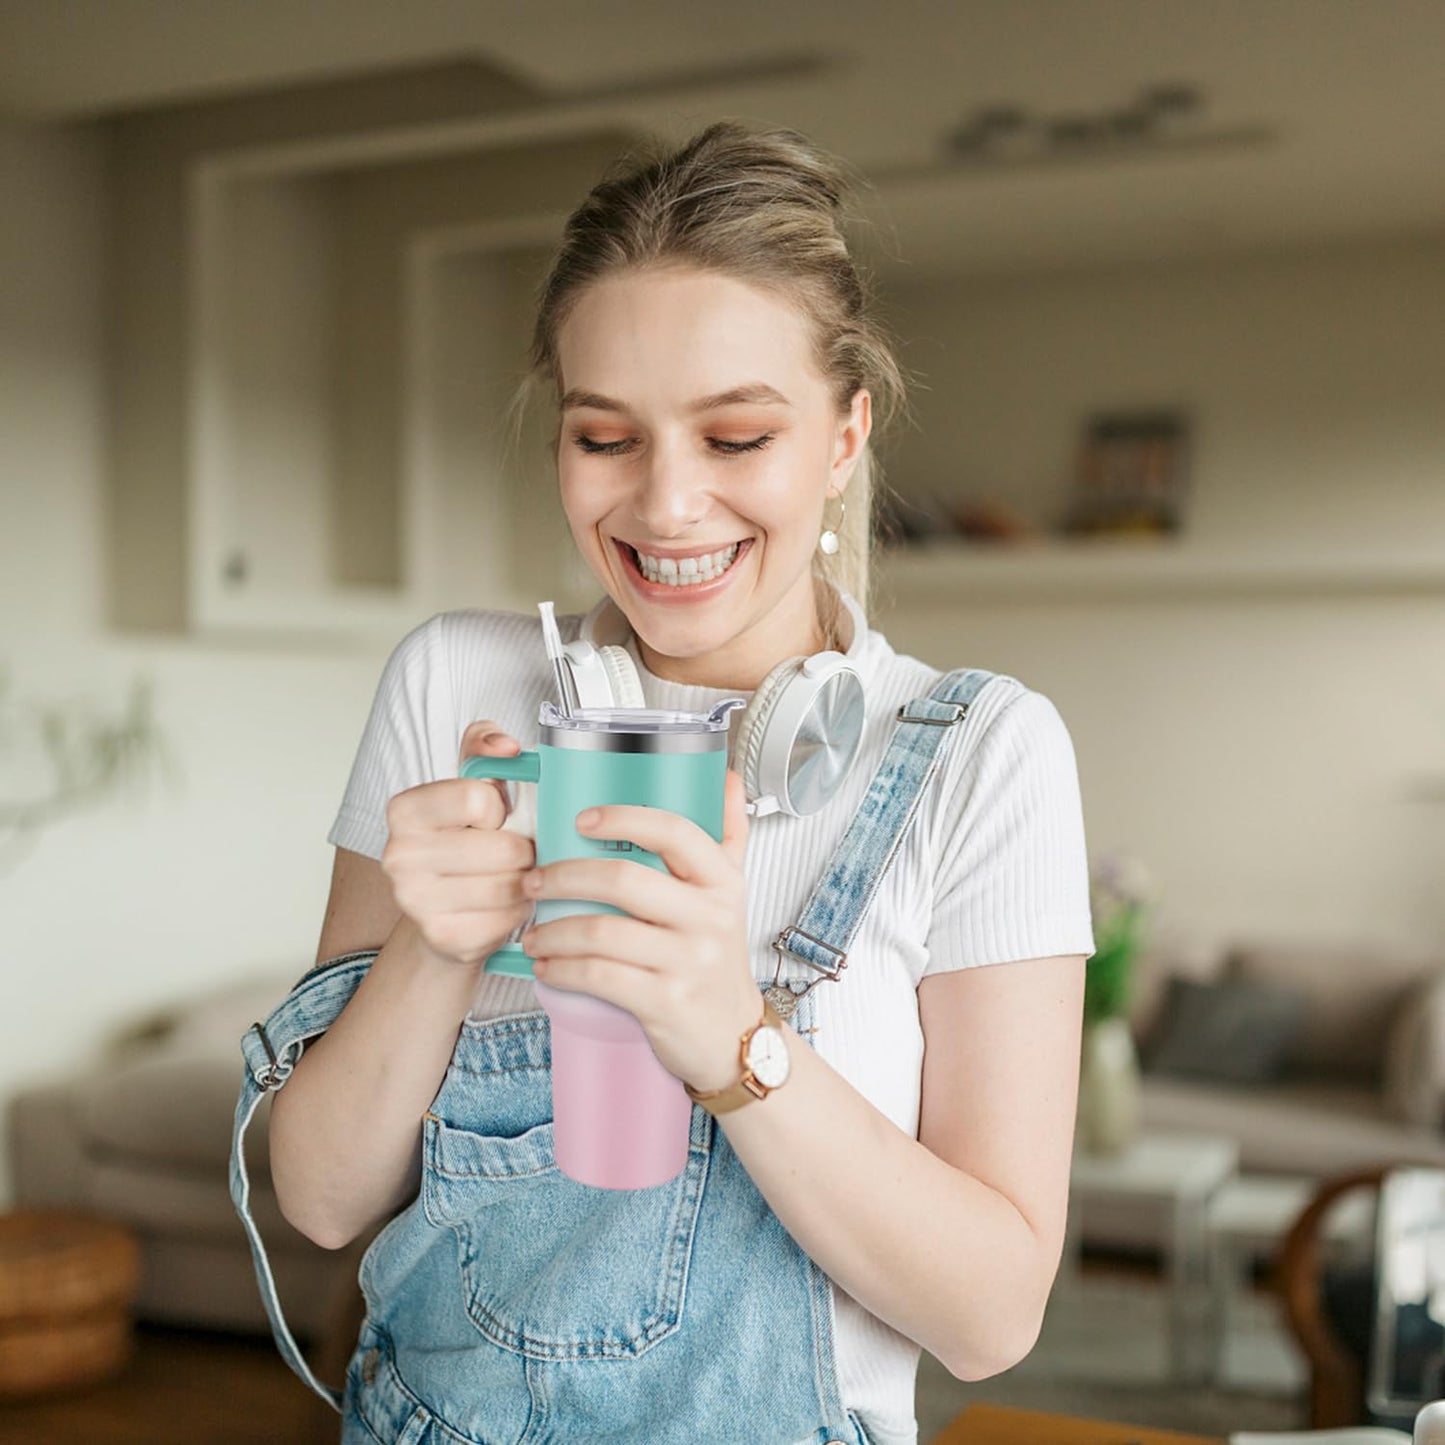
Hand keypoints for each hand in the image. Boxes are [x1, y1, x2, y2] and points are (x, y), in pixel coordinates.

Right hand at [380, 720, 536, 967]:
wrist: (444, 909)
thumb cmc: (466, 839)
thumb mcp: (472, 783)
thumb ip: (485, 746)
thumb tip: (505, 746)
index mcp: (405, 810)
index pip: (479, 798)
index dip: (499, 808)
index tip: (492, 818)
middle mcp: (399, 856)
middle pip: (502, 848)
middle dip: (523, 850)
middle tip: (517, 853)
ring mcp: (415, 902)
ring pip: (509, 885)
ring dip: (526, 881)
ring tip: (515, 877)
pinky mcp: (441, 938)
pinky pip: (507, 919)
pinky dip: (519, 911)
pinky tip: (507, 905)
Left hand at [519, 769, 761, 1091]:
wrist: (733, 1036)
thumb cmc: (718, 959)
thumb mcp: (731, 894)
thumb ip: (729, 834)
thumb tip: (728, 779)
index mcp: (721, 882)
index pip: (674, 832)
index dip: (624, 818)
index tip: (582, 820)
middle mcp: (709, 918)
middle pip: (623, 879)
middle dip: (565, 876)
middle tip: (534, 880)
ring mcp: (688, 961)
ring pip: (602, 931)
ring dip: (553, 930)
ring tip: (533, 932)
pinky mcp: (665, 1002)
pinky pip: (599, 976)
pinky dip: (562, 968)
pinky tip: (548, 965)